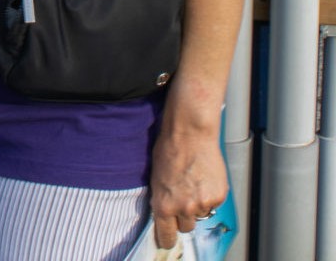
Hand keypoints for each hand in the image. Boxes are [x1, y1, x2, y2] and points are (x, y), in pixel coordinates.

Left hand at [150, 127, 227, 248]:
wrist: (190, 133)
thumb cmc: (169, 149)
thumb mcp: (156, 177)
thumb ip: (162, 198)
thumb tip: (164, 213)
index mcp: (163, 205)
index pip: (166, 236)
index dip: (167, 239)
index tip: (167, 241)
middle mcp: (183, 208)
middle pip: (186, 227)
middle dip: (184, 216)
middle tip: (183, 197)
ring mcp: (202, 203)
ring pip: (201, 215)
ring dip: (198, 204)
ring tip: (194, 182)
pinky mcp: (218, 196)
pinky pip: (213, 203)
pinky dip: (210, 194)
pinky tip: (204, 178)